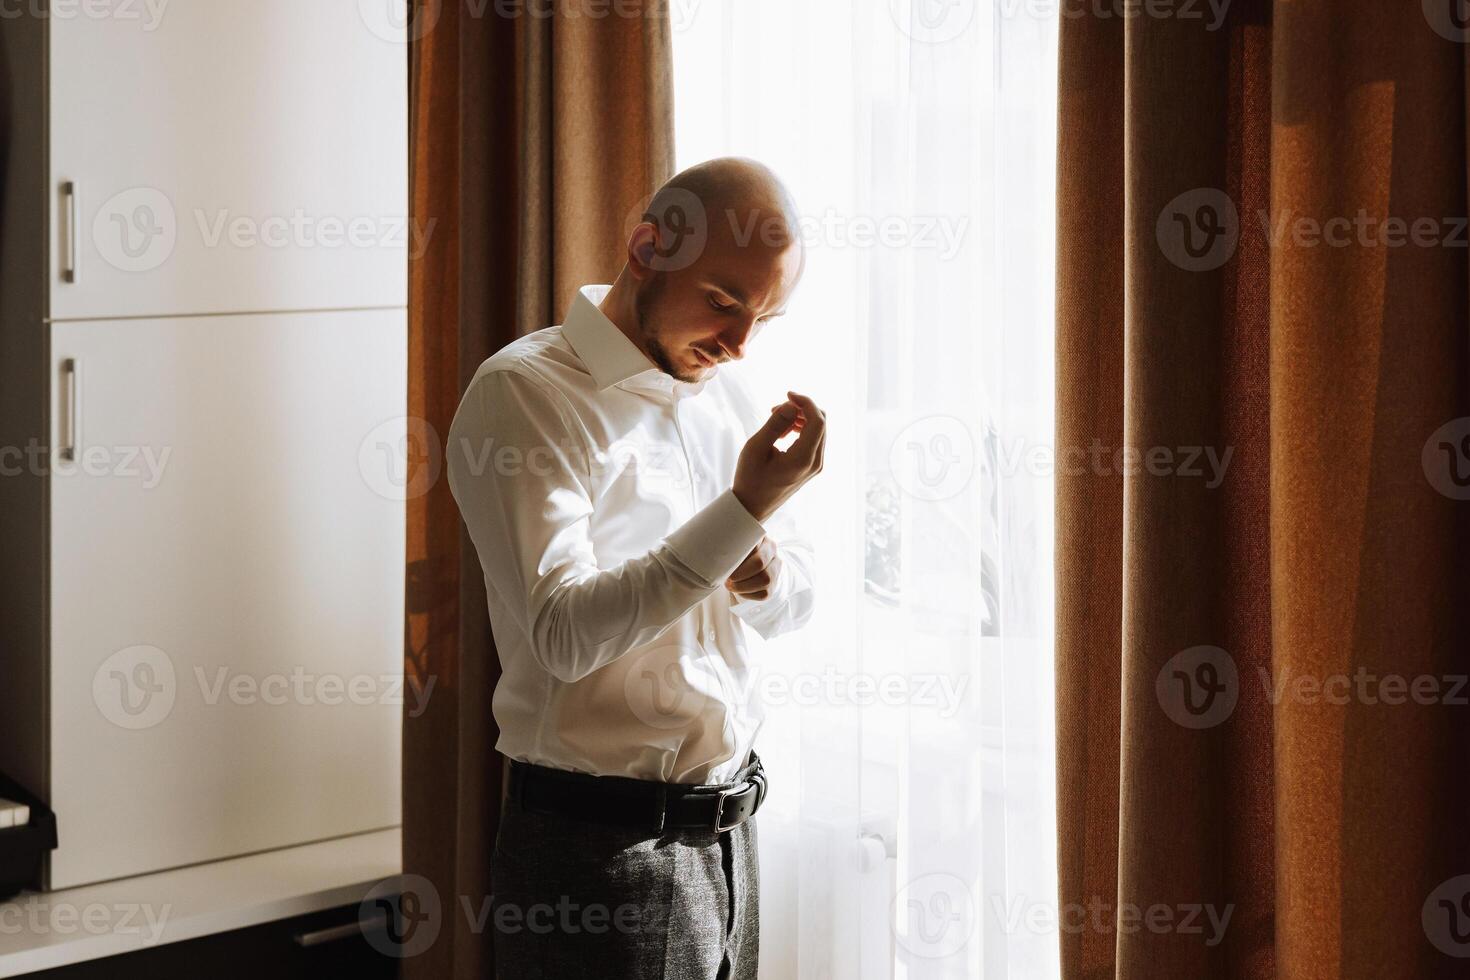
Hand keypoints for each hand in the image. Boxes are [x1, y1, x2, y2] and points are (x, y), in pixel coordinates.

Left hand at [726, 535, 780, 600]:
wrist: (745, 568)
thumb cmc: (734, 555)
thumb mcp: (731, 546)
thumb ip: (727, 546)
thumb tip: (713, 552)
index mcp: (761, 536)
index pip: (753, 544)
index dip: (738, 555)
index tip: (726, 563)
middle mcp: (771, 550)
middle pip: (760, 562)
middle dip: (740, 573)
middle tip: (727, 578)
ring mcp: (775, 568)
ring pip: (764, 580)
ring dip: (743, 586)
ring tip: (730, 586)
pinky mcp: (774, 585)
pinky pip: (764, 593)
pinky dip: (748, 594)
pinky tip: (740, 591)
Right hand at [732, 391, 825, 522]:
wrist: (753, 506)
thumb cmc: (750, 478)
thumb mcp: (756, 448)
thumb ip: (775, 424)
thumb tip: (791, 405)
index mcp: (803, 459)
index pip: (818, 421)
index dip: (806, 402)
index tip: (787, 394)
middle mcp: (816, 462)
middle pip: (821, 422)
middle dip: (801, 409)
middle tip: (775, 410)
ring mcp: (816, 465)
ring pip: (818, 429)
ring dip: (799, 418)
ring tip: (775, 422)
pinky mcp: (812, 466)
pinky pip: (813, 439)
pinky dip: (800, 429)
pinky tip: (781, 433)